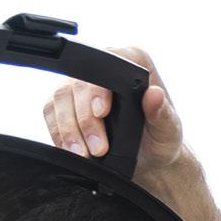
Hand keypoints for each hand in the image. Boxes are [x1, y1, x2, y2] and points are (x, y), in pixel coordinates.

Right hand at [41, 47, 192, 188]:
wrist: (147, 159)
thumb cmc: (160, 139)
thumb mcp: (169, 130)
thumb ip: (163, 113)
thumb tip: (155, 95)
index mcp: (133, 61)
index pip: (108, 63)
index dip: (100, 87)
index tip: (102, 112)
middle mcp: (104, 68)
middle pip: (80, 84)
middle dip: (85, 119)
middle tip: (98, 148)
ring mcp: (81, 85)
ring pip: (61, 97)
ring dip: (69, 129)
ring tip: (83, 154)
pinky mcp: (65, 103)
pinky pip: (51, 112)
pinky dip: (58, 133)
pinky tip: (71, 150)